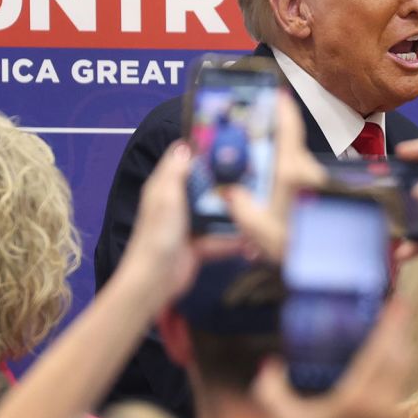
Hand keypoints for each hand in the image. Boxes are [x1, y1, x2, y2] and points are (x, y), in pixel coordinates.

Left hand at [118, 141, 241, 305]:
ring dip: (235, 209)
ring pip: (217, 210)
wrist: (155, 280)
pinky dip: (237, 238)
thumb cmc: (157, 236)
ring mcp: (191, 224)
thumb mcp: (166, 197)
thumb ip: (175, 171)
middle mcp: (178, 201)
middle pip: (206, 183)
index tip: (229, 138)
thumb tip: (185, 144)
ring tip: (261, 199)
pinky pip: (223, 237)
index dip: (203, 147)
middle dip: (226, 177)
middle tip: (255, 167)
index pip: (183, 159)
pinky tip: (255, 235)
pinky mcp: (201, 244)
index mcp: (165, 186)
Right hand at [223, 93, 326, 260]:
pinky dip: (291, 194)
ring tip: (260, 196)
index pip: (289, 127)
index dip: (281, 107)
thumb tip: (230, 191)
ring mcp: (322, 184)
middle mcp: (309, 172)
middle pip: (289, 150)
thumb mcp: (260, 232)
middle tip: (250, 152)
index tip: (275, 94)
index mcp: (292, 172)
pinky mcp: (330, 198)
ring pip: (296, 171)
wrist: (340, 269)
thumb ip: (241, 207)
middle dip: (270, 151)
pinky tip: (278, 215)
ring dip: (280, 178)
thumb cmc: (303, 249)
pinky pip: (305, 187)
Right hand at [253, 297, 414, 417]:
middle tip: (393, 306)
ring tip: (390, 328)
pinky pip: (404, 383)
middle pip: (401, 353)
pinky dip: (399, 366)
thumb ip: (272, 393)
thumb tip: (268, 363)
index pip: (383, 349)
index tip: (396, 300)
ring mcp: (399, 413)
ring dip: (401, 345)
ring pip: (406, 368)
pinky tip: (388, 360)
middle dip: (399, 328)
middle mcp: (386, 402)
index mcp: (359, 398)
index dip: (392, 322)